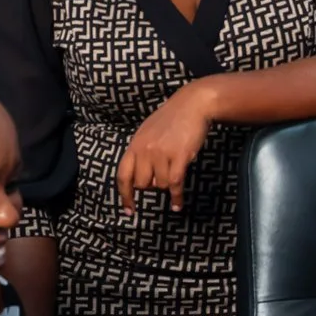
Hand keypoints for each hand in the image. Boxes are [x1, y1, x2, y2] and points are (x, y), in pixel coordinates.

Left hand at [116, 81, 215, 216]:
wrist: (193, 104)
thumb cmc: (172, 118)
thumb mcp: (148, 132)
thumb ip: (141, 152)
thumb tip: (139, 175)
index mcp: (135, 145)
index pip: (123, 175)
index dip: (125, 195)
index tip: (128, 210)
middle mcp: (145, 150)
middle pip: (142, 184)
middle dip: (152, 186)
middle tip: (162, 177)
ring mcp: (162, 153)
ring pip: (160, 185)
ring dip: (167, 185)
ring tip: (175, 174)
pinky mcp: (179, 156)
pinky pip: (174, 184)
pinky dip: (176, 198)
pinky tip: (177, 205)